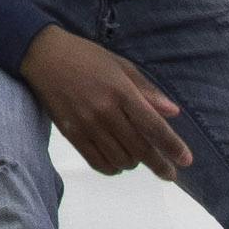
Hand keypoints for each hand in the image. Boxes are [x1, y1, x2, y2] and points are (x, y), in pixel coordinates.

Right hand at [18, 22, 187, 169]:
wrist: (43, 55)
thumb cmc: (86, 57)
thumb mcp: (120, 65)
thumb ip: (147, 90)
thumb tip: (173, 113)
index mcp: (121, 91)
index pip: (153, 126)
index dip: (172, 146)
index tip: (186, 160)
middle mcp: (106, 111)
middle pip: (140, 148)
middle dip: (159, 164)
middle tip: (169, 174)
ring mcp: (87, 124)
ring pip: (120, 159)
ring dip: (134, 163)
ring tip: (137, 158)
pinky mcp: (71, 134)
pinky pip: (97, 162)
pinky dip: (112, 168)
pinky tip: (117, 163)